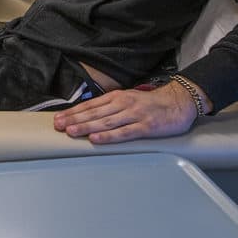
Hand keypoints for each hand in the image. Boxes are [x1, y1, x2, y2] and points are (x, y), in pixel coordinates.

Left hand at [52, 81, 204, 143]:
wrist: (179, 102)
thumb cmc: (152, 103)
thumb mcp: (129, 99)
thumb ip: (111, 107)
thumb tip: (90, 115)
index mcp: (117, 97)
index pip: (90, 105)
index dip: (73, 112)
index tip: (58, 118)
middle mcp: (123, 104)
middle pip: (94, 113)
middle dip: (74, 119)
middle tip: (58, 126)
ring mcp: (134, 115)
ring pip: (106, 122)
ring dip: (87, 127)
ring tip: (71, 132)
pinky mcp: (146, 127)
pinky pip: (124, 132)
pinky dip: (109, 136)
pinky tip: (96, 139)